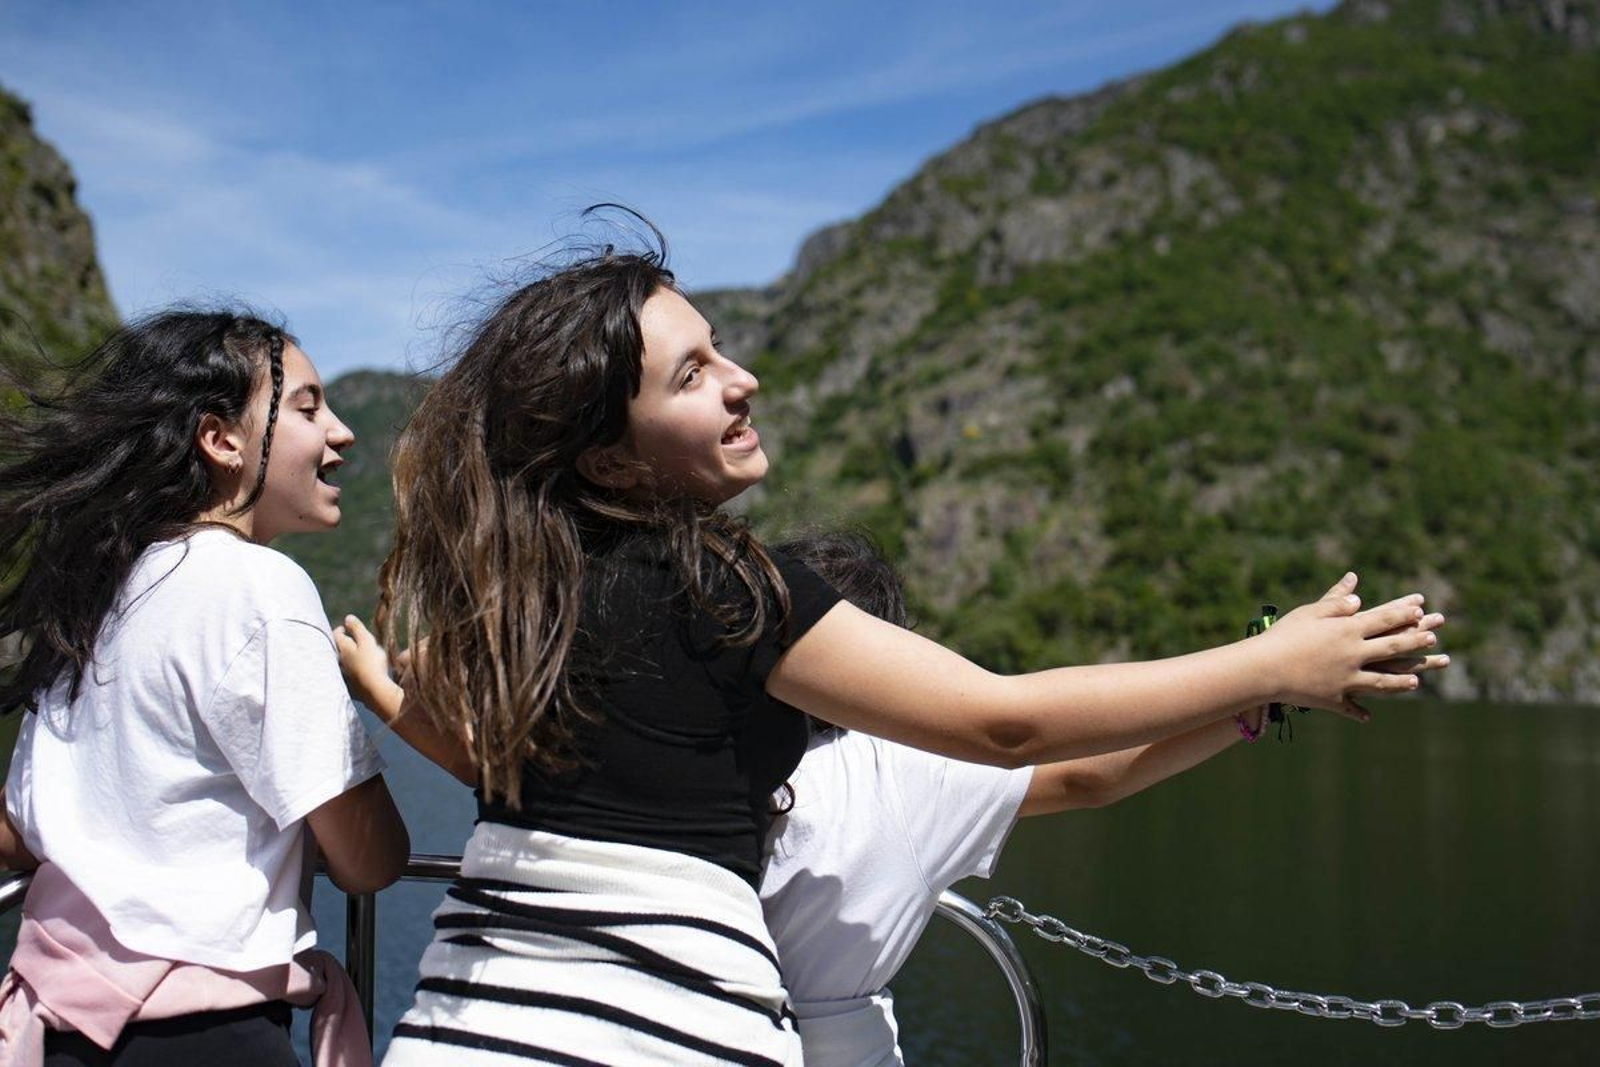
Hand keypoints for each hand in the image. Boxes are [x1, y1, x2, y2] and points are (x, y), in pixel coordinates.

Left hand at [332, 615, 398, 712]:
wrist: (374, 691)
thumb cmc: (372, 663)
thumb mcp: (367, 641)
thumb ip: (357, 628)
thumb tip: (347, 617)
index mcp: (342, 649)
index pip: (336, 635)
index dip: (341, 630)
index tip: (345, 628)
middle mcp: (339, 662)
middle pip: (336, 650)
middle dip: (340, 645)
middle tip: (346, 641)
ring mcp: (343, 676)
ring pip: (339, 664)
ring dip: (344, 659)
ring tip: (350, 657)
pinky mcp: (349, 688)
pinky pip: (346, 678)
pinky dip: (348, 674)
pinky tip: (353, 675)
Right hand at [1256, 572, 1443, 718]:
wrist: (1263, 669)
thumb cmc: (1283, 635)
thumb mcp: (1309, 613)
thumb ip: (1335, 603)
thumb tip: (1358, 597)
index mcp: (1347, 630)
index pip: (1383, 619)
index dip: (1403, 614)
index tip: (1420, 611)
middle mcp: (1353, 654)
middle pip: (1390, 648)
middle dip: (1413, 643)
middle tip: (1432, 638)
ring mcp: (1346, 678)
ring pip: (1382, 682)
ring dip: (1401, 681)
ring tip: (1415, 681)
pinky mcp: (1333, 697)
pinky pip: (1350, 706)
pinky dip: (1358, 711)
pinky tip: (1367, 717)